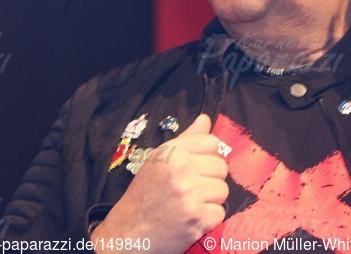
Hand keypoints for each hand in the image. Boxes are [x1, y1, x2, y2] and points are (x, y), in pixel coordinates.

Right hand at [92, 114, 228, 253]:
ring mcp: (190, 194)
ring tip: (190, 203)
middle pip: (221, 167)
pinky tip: (191, 218)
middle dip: (210, 179)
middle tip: (191, 189)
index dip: (208, 156)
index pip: (212, 143)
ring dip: (210, 200)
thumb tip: (206, 119)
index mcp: (172, 152)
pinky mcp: (197, 218)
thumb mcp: (159, 160)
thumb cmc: (145, 194)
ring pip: (223, 190)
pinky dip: (208, 219)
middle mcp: (181, 169)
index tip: (197, 167)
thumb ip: (187, 139)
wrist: (127, 232)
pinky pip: (220, 212)